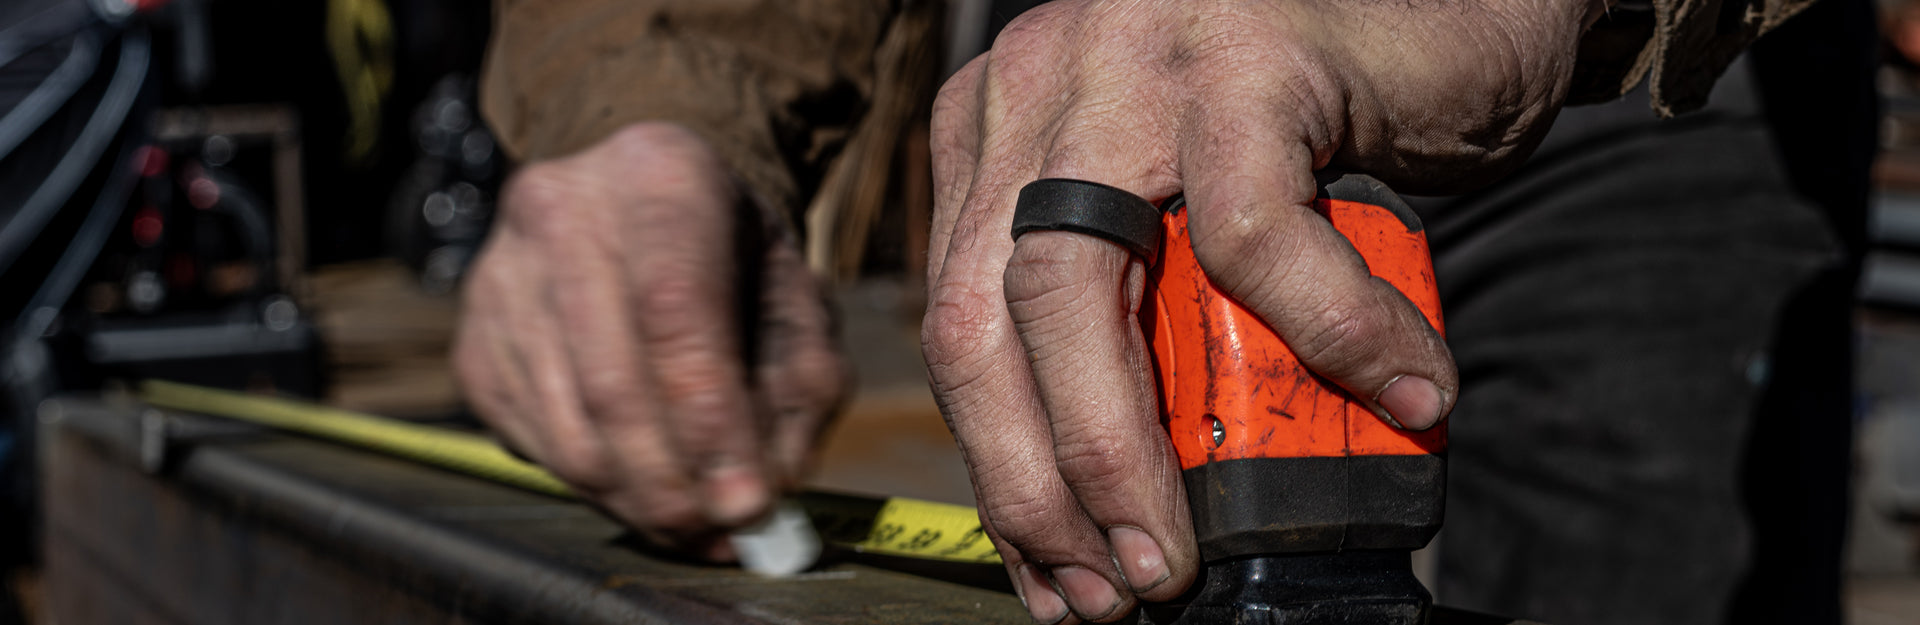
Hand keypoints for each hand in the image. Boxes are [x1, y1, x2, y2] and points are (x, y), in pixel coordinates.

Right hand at [454, 123, 847, 559]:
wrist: (639, 205)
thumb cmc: (729, 258)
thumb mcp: (796, 295)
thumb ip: (803, 385)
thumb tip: (767, 483)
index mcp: (660, 178)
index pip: (675, 312)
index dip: (712, 422)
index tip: (750, 500)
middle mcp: (561, 213)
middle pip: (611, 384)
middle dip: (675, 483)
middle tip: (724, 533)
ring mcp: (500, 279)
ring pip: (567, 430)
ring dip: (637, 500)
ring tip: (696, 523)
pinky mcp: (472, 341)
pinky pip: (533, 445)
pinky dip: (595, 488)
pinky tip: (641, 485)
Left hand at [923, 0, 1603, 621]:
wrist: (1447, 6)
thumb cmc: (1317, 132)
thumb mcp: (1179, 224)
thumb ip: (1136, 321)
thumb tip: (1116, 502)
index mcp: (1000, 135)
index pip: (957, 326)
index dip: (996, 466)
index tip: (1051, 571)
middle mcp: (1039, 92)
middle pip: (983, 320)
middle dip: (1033, 485)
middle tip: (1110, 586)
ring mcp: (1128, 67)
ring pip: (1074, 290)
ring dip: (1118, 450)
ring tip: (1180, 548)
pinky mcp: (1243, 62)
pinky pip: (1256, 237)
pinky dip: (1329, 337)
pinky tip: (1402, 394)